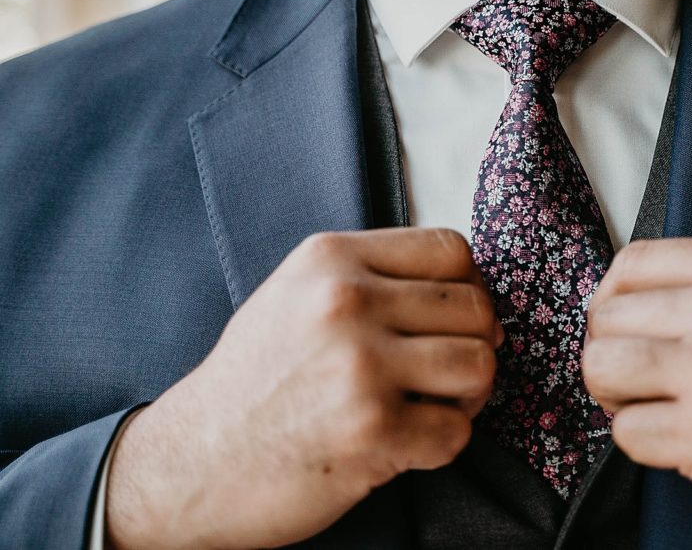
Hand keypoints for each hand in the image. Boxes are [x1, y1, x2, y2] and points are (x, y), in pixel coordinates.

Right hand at [106, 228, 501, 549]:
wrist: (191, 463)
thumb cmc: (255, 380)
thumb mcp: (298, 295)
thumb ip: (375, 278)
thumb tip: (473, 293)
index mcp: (331, 258)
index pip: (452, 249)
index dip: (469, 287)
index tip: (454, 321)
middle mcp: (346, 301)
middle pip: (475, 307)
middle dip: (473, 344)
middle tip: (443, 375)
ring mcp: (360, 365)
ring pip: (480, 364)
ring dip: (467, 395)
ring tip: (430, 407)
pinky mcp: (371, 429)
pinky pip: (457, 431)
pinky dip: (441, 444)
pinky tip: (404, 444)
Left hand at [582, 238, 691, 549]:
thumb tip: (610, 297)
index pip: (632, 263)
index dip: (613, 303)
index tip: (625, 332)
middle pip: (606, 317)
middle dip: (612, 356)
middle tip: (644, 384)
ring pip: (602, 367)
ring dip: (617, 398)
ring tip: (657, 409)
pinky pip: (626, 431)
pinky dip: (646, 446)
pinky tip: (689, 445)